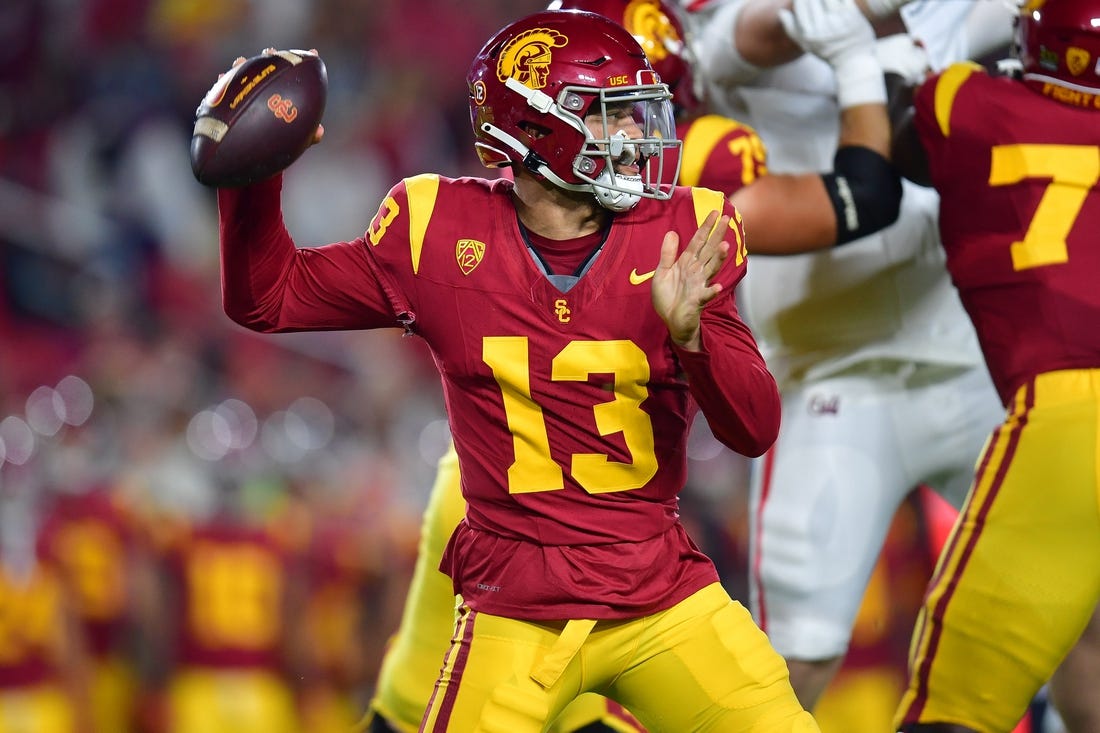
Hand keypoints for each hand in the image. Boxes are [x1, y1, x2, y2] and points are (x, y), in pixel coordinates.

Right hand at [219, 48, 324, 144]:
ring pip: (245, 73)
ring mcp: (248, 92)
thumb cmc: (278, 147)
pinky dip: (223, 81)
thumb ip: (308, 136)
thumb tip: (320, 132)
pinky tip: (222, 75)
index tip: (313, 53)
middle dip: (270, 57)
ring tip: (240, 61)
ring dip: (242, 65)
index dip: (303, 63)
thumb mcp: (295, 142)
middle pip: (270, 67)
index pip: (295, 75)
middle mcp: (267, 88)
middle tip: (270, 52)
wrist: (253, 157)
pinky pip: (225, 89)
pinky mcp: (229, 100)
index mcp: (284, 94)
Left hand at [651, 210, 730, 350]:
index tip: (714, 213)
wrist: (671, 320)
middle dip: (716, 235)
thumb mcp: (662, 272)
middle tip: (726, 219)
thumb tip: (671, 232)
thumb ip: (667, 254)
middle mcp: (696, 271)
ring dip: (718, 259)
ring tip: (725, 246)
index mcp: (687, 263)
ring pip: (711, 269)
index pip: (697, 242)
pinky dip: (711, 291)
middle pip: (708, 250)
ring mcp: (698, 285)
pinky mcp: (697, 301)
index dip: (705, 227)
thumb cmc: (669, 297)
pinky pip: (705, 295)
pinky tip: (717, 286)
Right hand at [778, 0, 885, 108]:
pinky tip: (836, 1)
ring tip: (824, 2)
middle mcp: (823, 26)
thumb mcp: (806, 45)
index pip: (800, 5)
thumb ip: (792, 29)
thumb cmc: (828, 51)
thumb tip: (782, 12)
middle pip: (813, 0)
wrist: (854, 60)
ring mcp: (839, 20)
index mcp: (809, 34)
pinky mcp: (853, 15)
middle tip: (812, 0)